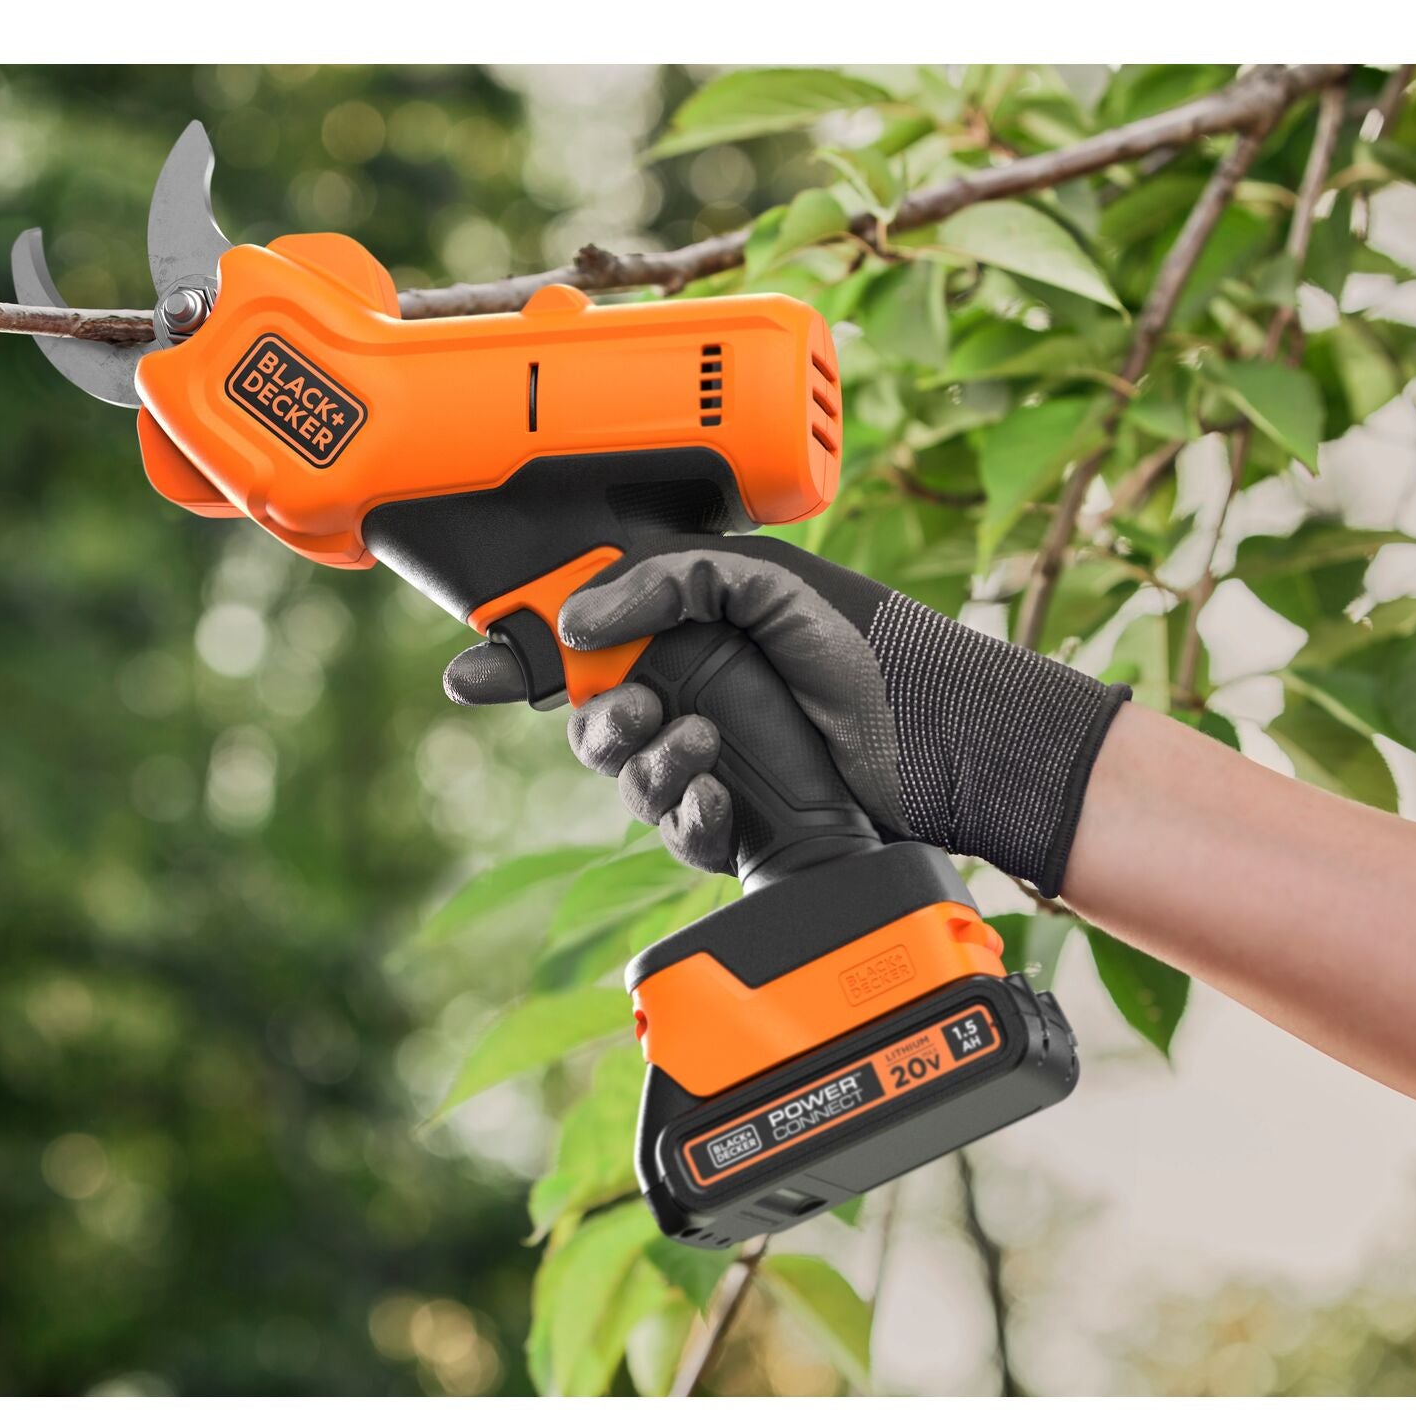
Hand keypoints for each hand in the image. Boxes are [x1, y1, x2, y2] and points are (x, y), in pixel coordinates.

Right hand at [444, 539, 1127, 895]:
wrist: (943, 748)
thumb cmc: (865, 655)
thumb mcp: (769, 588)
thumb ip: (670, 583)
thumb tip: (576, 618)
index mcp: (685, 632)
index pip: (578, 640)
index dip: (516, 656)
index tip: (472, 671)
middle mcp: (688, 695)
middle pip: (589, 716)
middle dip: (600, 720)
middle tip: (635, 711)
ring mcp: (709, 762)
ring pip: (627, 780)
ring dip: (652, 767)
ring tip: (704, 747)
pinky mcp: (734, 824)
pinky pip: (677, 832)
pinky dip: (690, 817)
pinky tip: (722, 801)